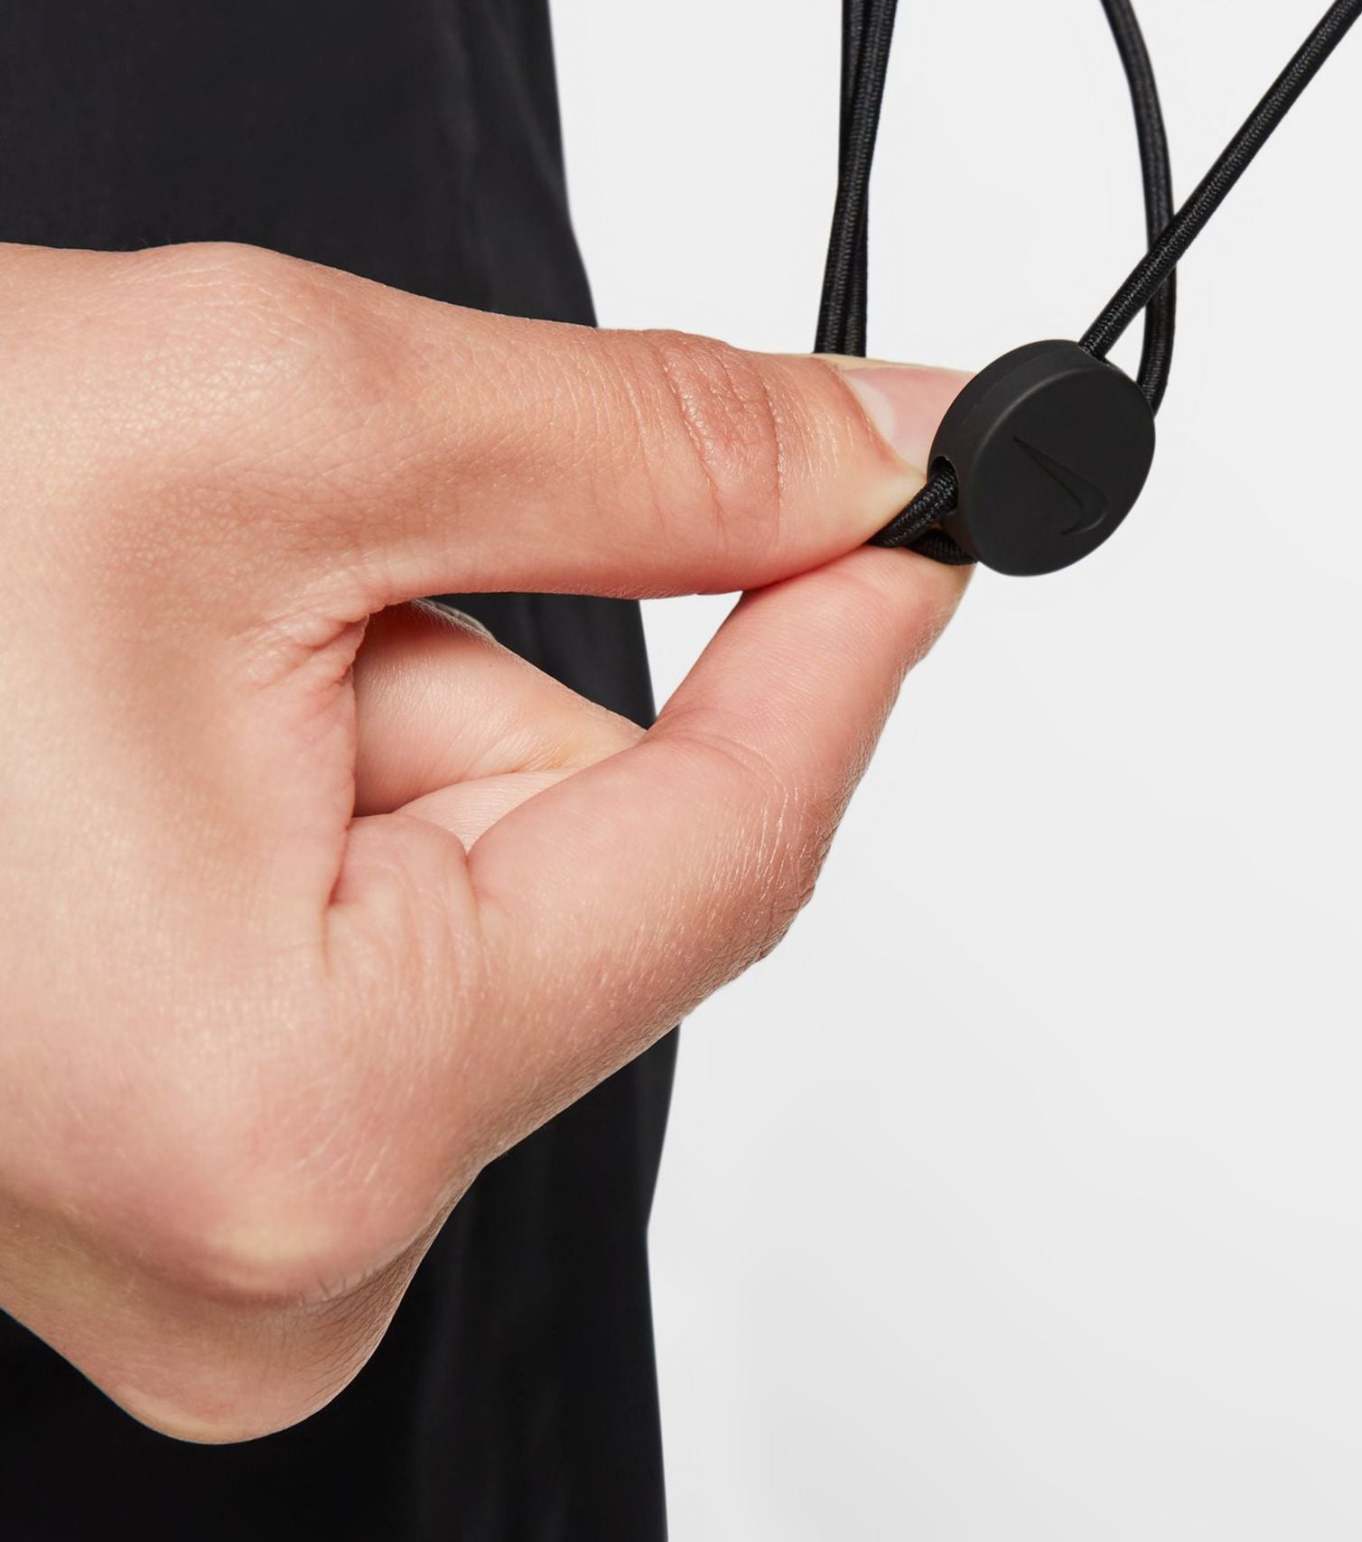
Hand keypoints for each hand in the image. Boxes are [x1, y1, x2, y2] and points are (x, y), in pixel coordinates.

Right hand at [0, 240, 966, 1439]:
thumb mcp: (280, 422)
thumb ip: (644, 451)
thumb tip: (882, 457)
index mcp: (293, 1112)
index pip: (730, 853)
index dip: (844, 646)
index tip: (919, 506)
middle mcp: (260, 1250)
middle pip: (579, 871)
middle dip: (471, 678)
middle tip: (267, 588)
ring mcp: (213, 1234)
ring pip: (476, 891)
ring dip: (370, 729)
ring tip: (137, 676)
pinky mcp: (183, 1169)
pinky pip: (376, 937)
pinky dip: (316, 798)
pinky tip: (131, 750)